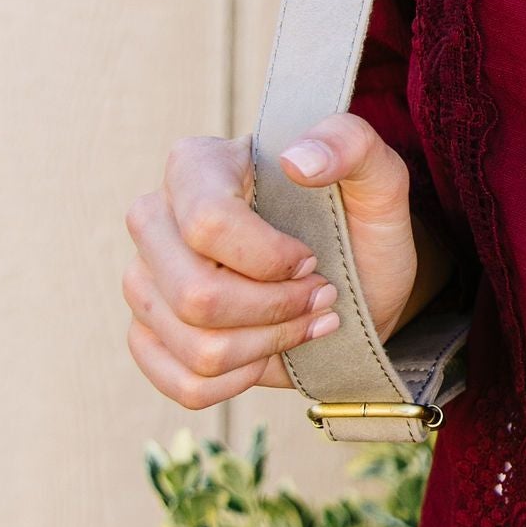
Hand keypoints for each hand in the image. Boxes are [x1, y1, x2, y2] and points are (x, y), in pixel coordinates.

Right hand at [123, 114, 421, 410]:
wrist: (357, 284)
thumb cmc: (360, 224)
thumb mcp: (379, 178)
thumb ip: (352, 144)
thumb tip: (297, 160)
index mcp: (197, 166)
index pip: (206, 223)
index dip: (269, 257)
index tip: (311, 258)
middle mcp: (156, 220)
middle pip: (194, 294)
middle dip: (274, 309)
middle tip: (319, 294)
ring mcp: (145, 281)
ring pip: (193, 344)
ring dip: (267, 344)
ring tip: (304, 320)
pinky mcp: (150, 335)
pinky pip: (183, 382)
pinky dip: (240, 379)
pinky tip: (268, 351)